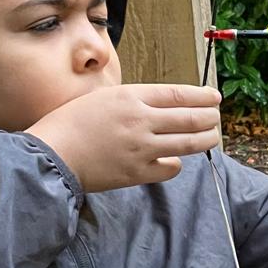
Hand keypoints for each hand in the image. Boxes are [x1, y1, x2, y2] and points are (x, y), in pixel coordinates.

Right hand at [28, 84, 222, 191]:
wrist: (51, 154)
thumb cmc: (71, 122)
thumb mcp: (103, 98)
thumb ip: (134, 101)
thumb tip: (163, 106)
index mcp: (131, 97)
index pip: (179, 94)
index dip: (202, 96)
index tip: (215, 97)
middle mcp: (141, 121)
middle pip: (190, 118)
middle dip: (210, 117)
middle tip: (216, 118)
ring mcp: (141, 148)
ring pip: (188, 143)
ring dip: (204, 139)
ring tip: (210, 137)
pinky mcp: (137, 173)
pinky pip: (171, 168)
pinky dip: (176, 163)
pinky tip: (173, 159)